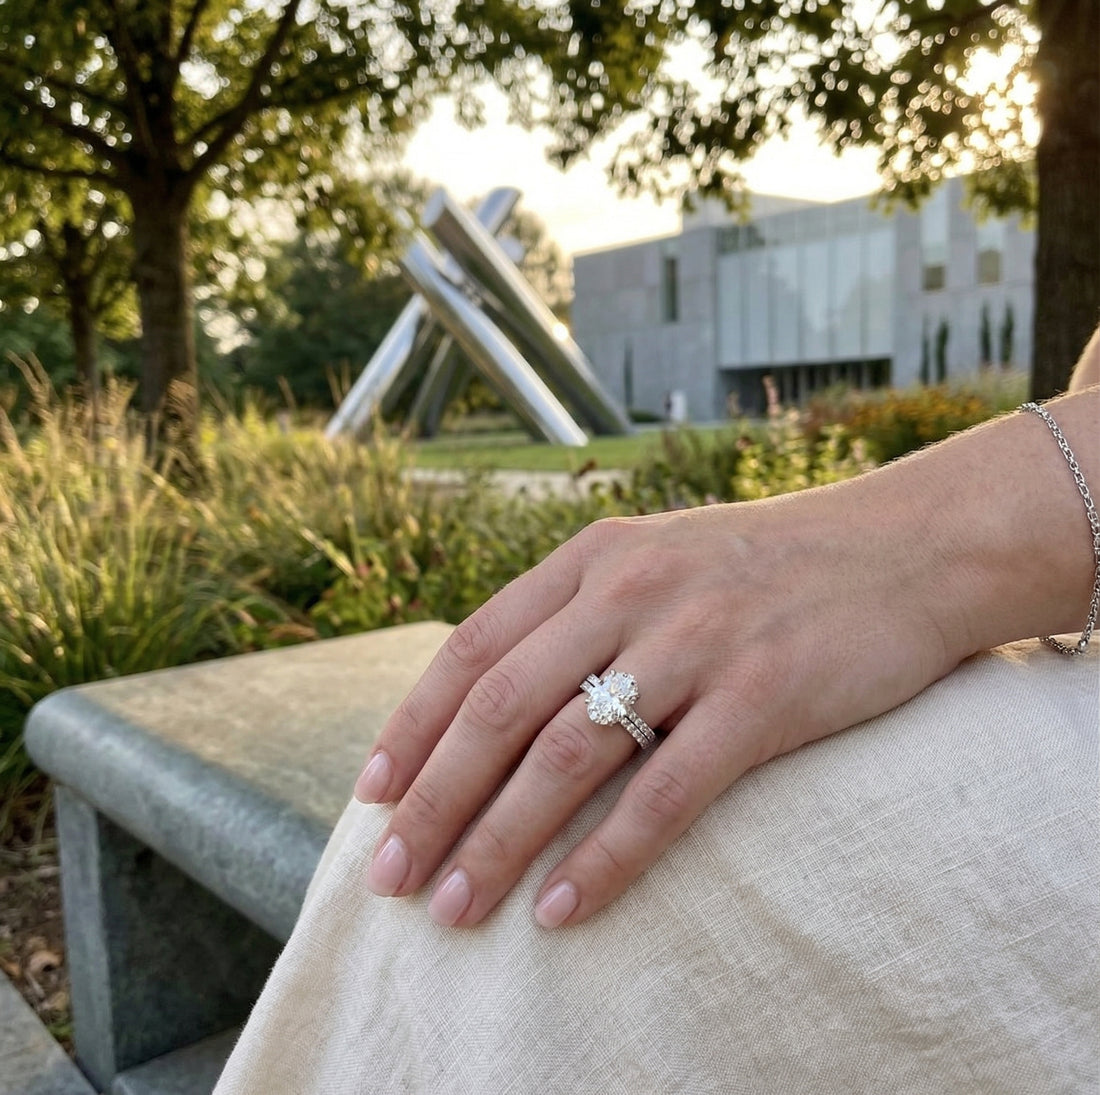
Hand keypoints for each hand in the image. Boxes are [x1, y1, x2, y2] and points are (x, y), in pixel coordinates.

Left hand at [353, 464, 967, 927]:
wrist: (902, 548)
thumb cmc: (766, 567)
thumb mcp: (658, 559)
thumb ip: (581, 613)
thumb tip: (498, 702)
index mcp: (594, 559)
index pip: (472, 646)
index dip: (413, 725)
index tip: (373, 795)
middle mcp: (631, 591)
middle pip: (500, 708)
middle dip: (435, 800)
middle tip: (391, 876)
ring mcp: (696, 642)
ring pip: (567, 756)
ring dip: (499, 841)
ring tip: (455, 908)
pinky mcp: (763, 696)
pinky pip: (665, 793)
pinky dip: (605, 858)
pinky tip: (561, 909)